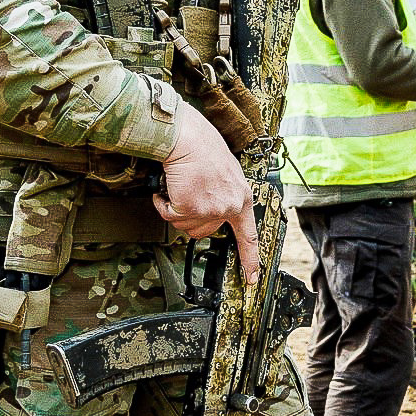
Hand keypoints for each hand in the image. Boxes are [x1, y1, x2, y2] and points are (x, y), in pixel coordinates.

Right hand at [153, 104, 260, 284]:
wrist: (188, 137)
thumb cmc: (203, 148)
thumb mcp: (226, 174)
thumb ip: (224, 196)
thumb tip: (213, 214)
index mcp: (242, 198)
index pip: (249, 235)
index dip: (250, 258)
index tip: (252, 277)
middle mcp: (230, 207)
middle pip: (204, 232)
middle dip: (190, 217)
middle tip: (187, 195)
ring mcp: (211, 210)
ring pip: (185, 226)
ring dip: (175, 209)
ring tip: (179, 186)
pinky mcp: (191, 208)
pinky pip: (170, 216)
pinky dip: (163, 203)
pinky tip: (167, 188)